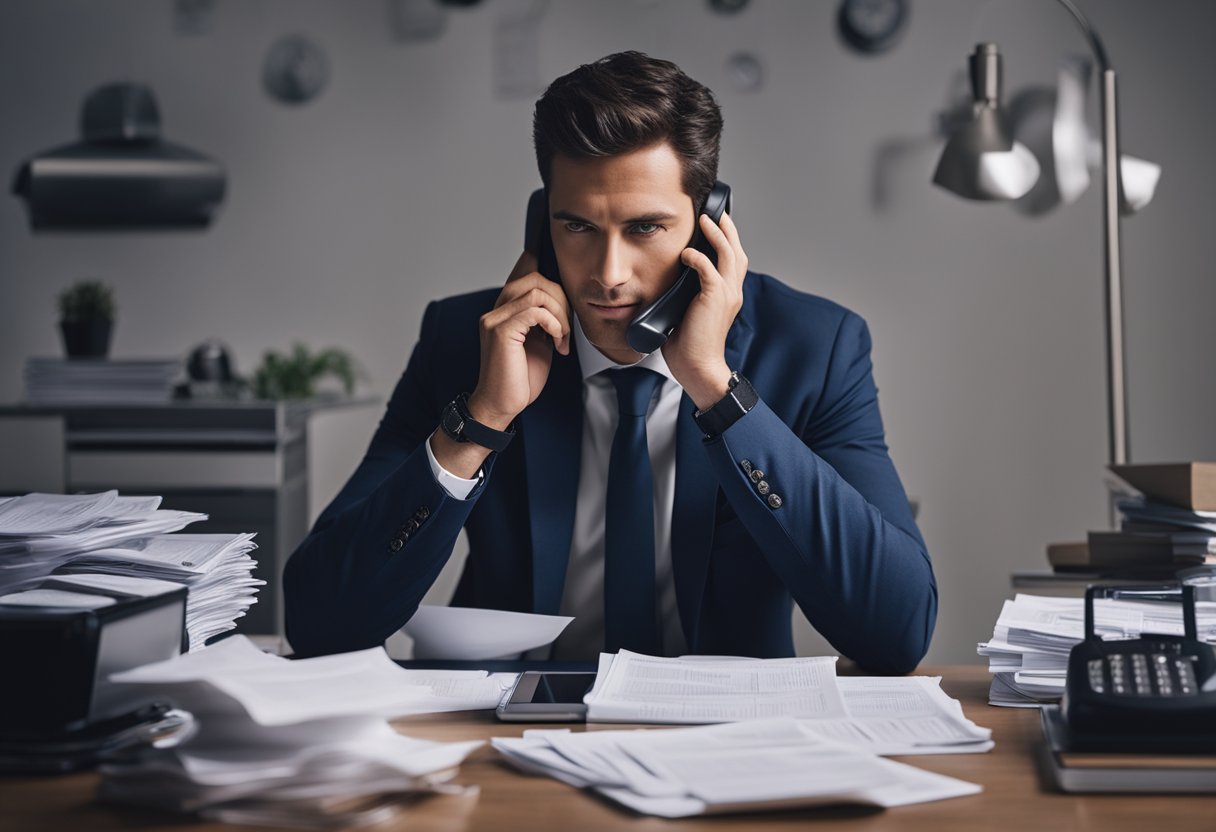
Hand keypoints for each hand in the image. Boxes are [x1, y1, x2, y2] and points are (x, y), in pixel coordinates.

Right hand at [467, 251, 571, 429]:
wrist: (502, 405)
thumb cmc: (520, 379)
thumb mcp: (539, 342)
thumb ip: (545, 320)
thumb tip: (563, 302)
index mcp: (504, 311)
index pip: (529, 278)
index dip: (554, 287)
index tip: (566, 313)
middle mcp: (496, 311)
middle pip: (535, 279)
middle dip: (561, 300)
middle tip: (566, 329)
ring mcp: (495, 319)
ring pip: (537, 292)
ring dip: (560, 315)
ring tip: (562, 339)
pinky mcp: (500, 331)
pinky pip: (536, 311)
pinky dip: (554, 324)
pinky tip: (556, 343)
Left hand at [661, 211, 747, 409]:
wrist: (697, 366)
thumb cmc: (689, 344)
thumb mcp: (689, 311)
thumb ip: (687, 293)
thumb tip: (670, 278)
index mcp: (728, 295)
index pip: (733, 260)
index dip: (727, 240)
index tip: (715, 224)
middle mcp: (733, 291)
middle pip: (737, 251)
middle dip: (727, 229)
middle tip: (715, 212)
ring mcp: (727, 294)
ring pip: (728, 253)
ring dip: (716, 234)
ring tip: (704, 219)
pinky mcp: (716, 298)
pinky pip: (708, 268)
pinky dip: (698, 257)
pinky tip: (685, 253)